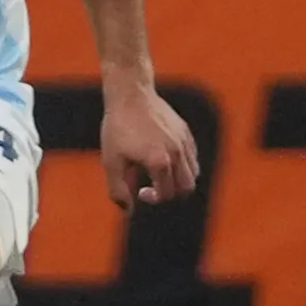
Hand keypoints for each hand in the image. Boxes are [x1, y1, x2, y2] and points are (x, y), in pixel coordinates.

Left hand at [99, 75, 199, 210]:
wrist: (129, 95)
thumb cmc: (117, 128)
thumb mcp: (111, 161)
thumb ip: (118, 190)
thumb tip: (128, 211)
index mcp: (159, 162)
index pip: (167, 194)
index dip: (153, 198)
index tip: (140, 190)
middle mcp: (176, 153)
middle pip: (186, 188)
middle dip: (171, 193)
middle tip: (154, 186)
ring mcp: (184, 141)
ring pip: (194, 173)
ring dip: (180, 180)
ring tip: (160, 173)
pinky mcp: (185, 131)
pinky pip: (193, 156)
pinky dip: (184, 165)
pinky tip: (165, 158)